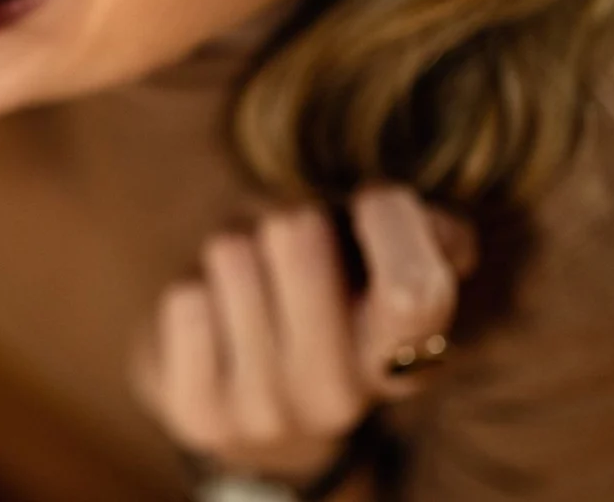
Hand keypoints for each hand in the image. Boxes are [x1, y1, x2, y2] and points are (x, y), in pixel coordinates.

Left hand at [132, 185, 475, 488]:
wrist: (254, 401)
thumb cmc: (329, 300)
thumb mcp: (384, 267)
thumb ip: (421, 235)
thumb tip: (426, 223)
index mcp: (407, 360)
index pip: (412, 291)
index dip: (389, 220)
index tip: (371, 200)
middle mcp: (341, 399)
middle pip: (296, 233)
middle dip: (289, 216)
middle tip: (290, 244)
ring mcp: (267, 413)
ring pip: (231, 254)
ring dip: (234, 247)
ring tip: (251, 282)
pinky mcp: (200, 414)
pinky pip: (187, 301)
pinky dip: (194, 286)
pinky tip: (216, 317)